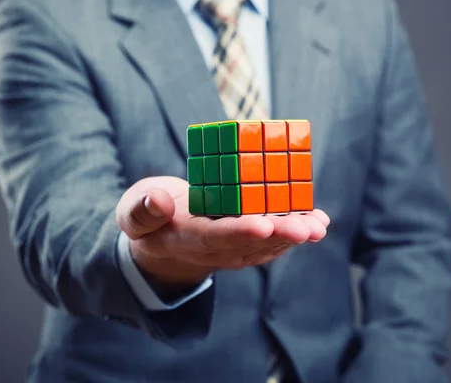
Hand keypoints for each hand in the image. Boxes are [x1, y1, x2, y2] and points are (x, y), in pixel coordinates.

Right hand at [116, 176, 329, 285]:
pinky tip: (317, 221)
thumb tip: (160, 201)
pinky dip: (294, 231)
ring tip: (318, 226)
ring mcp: (230, 247)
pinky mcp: (244, 240)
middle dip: (279, 235)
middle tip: (306, 228)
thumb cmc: (146, 220)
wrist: (162, 240)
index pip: (212, 237)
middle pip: (248, 243)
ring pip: (265, 243)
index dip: (238, 232)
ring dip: (293, 235)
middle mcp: (212, 248)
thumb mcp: (131, 212)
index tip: (263, 225)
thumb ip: (141, 210)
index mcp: (184, 238)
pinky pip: (270, 239)